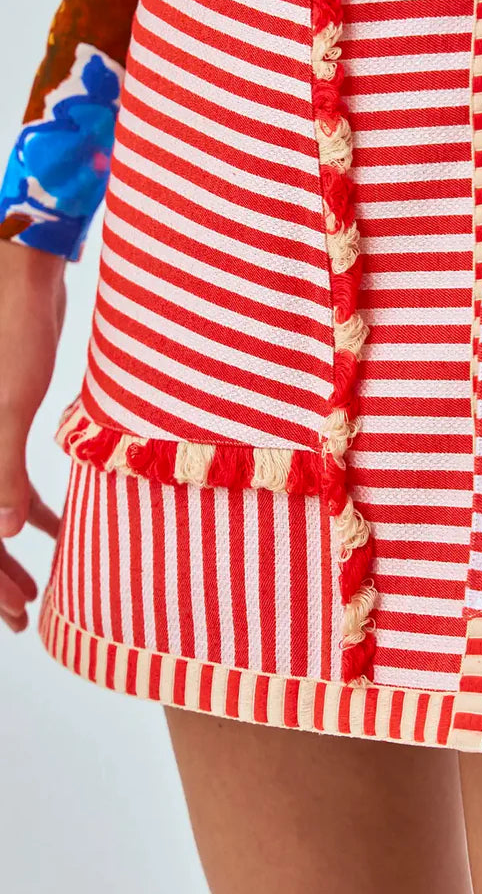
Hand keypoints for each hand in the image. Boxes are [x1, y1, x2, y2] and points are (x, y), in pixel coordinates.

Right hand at [0, 240, 65, 631]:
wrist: (20, 277)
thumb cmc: (11, 336)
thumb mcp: (7, 408)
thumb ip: (0, 475)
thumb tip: (0, 537)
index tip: (18, 615)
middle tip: (29, 615)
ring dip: (13, 548)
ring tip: (45, 585)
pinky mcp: (2, 423)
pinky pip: (10, 478)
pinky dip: (32, 506)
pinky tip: (64, 527)